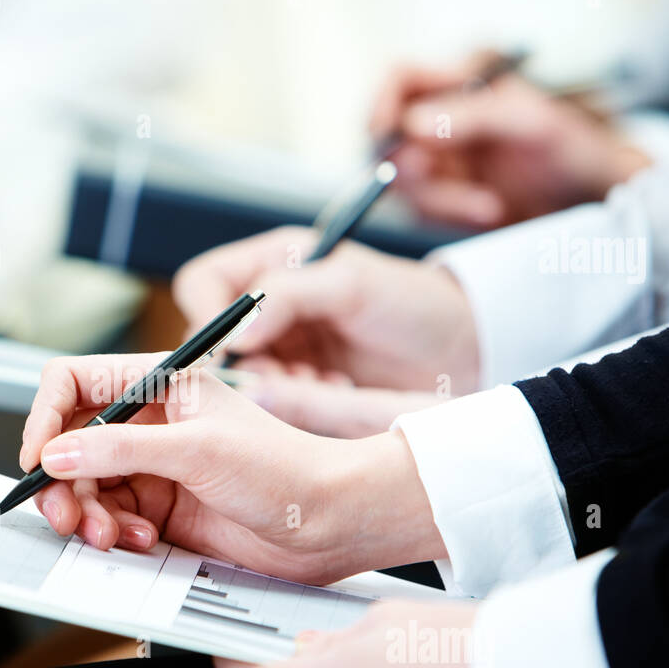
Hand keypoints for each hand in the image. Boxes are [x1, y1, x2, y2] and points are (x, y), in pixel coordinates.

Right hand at [19, 353, 445, 583]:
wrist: (329, 523)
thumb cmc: (285, 468)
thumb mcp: (197, 449)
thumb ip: (121, 449)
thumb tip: (57, 453)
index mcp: (158, 383)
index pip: (73, 382)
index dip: (45, 416)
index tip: (39, 456)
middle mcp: (149, 422)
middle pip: (69, 443)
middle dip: (62, 481)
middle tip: (65, 513)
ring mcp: (153, 467)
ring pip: (84, 487)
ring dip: (87, 515)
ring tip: (110, 536)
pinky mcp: (160, 509)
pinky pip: (110, 520)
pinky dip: (114, 534)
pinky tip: (141, 540)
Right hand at [173, 226, 480, 393]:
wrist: (465, 350)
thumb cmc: (415, 303)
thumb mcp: (353, 284)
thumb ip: (290, 296)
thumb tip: (236, 333)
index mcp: (274, 263)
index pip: (203, 284)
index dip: (204, 317)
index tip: (228, 351)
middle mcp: (269, 305)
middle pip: (214, 338)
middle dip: (243, 363)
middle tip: (284, 379)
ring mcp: (283, 348)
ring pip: (241, 376)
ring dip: (271, 387)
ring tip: (319, 386)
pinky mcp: (300, 386)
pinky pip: (271, 402)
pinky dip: (293, 405)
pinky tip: (331, 395)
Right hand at [369, 52, 650, 227]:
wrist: (591, 200)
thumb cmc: (571, 147)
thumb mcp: (529, 123)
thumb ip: (472, 118)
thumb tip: (412, 125)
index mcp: (459, 83)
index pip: (400, 79)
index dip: (382, 103)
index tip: (389, 135)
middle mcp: (440, 119)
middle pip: (389, 138)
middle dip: (412, 169)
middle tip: (436, 179)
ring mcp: (439, 160)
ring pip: (402, 182)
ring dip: (441, 200)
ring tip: (490, 206)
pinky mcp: (442, 197)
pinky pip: (420, 210)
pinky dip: (451, 215)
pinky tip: (489, 211)